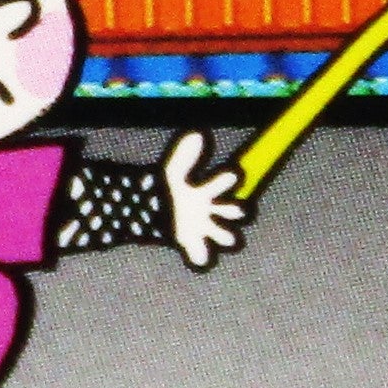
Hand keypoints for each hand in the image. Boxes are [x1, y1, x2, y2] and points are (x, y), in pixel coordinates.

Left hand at [162, 127, 247, 271]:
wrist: (150, 210)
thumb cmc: (166, 188)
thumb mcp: (173, 172)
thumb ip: (185, 156)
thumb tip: (197, 133)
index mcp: (206, 190)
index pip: (223, 183)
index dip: (227, 180)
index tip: (231, 176)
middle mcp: (210, 209)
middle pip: (232, 210)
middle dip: (236, 210)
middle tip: (237, 210)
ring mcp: (203, 227)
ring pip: (224, 234)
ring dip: (226, 235)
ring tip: (227, 236)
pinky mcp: (192, 241)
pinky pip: (201, 252)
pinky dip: (201, 254)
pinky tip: (199, 254)